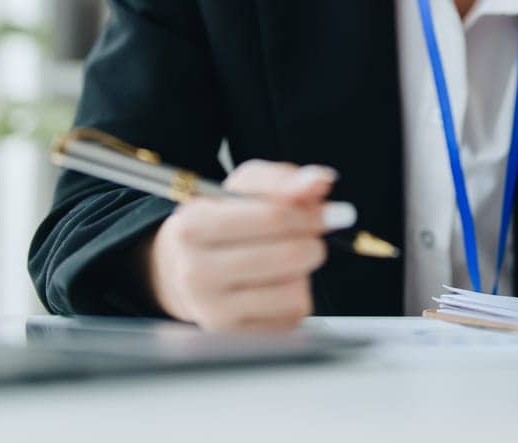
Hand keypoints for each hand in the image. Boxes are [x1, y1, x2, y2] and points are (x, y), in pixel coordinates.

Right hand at [141, 160, 336, 330]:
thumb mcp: (243, 188)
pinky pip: (292, 317)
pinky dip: (294, 297)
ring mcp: (213, 311)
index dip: (312, 213)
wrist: (183, 271)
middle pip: (289, 256)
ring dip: (302, 272)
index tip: (333, 213)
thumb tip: (319, 181)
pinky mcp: (235, 337)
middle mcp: (196, 273)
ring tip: (284, 261)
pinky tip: (274, 285)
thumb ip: (282, 180)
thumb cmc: (219, 221)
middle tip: (310, 236)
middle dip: (312, 242)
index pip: (272, 218)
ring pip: (294, 291)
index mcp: (192, 227)